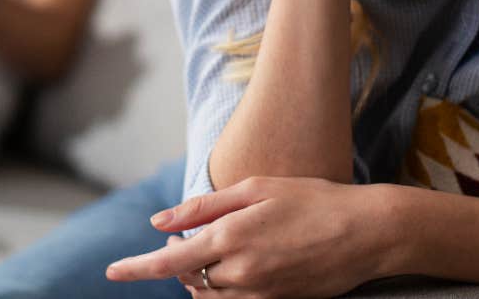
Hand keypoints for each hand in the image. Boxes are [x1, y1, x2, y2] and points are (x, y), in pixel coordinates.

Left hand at [106, 176, 399, 298]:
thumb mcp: (254, 189)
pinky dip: (224, 289)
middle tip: (191, 238)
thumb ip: (202, 208)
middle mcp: (241, 272)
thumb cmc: (310, 200)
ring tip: (218, 250)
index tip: (111, 272)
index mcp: (230, 239)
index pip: (168, 262)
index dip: (136, 268)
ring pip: (210, 296)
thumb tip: (159, 223)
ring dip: (201, 279)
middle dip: (180, 262)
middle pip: (188, 279)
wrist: (366, 233)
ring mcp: (260, 293)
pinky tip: (238, 267)